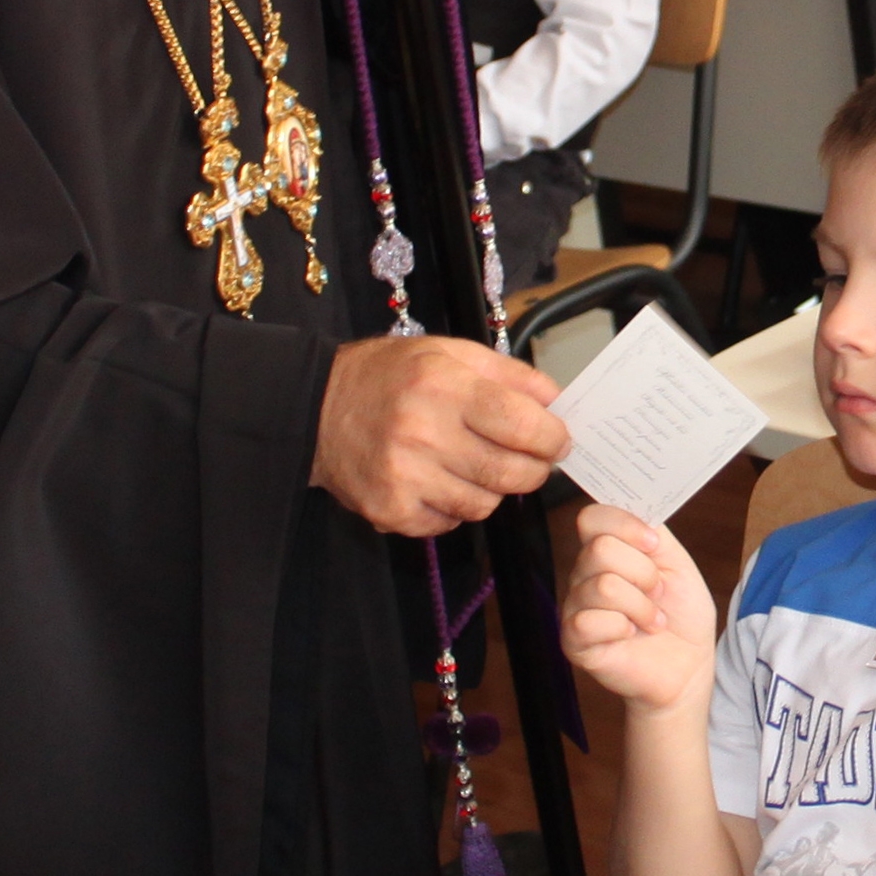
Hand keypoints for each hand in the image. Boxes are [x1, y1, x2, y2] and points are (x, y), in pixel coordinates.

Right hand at [310, 336, 566, 534]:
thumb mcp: (449, 352)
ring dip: (493, 489)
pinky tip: (441, 480)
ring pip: (485, 504)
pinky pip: (451, 523)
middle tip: (533, 460)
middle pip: (510, 473)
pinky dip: (457, 507)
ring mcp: (404, 478)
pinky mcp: (390, 511)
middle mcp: (421, 433)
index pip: (522, 425)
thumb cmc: (389, 376)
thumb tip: (557, 402)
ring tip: (475, 464)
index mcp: (442, 386)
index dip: (552, 438)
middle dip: (535, 470)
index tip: (559, 439)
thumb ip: (509, 374)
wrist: (316, 408)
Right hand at [561, 504, 717, 715]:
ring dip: (641, 606)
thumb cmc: (681, 616)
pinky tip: (630, 636)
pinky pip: (590, 621)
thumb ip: (653, 533)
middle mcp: (584, 574)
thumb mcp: (677, 564)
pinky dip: (623, 628)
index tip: (655, 546)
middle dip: (644, 573)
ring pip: (603, 585)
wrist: (688, 667)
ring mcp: (575, 606)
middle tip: (657, 595)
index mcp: (606, 550)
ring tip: (652, 621)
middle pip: (601, 549)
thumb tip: (634, 510)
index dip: (626, 525)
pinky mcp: (573, 639)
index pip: (592, 517)